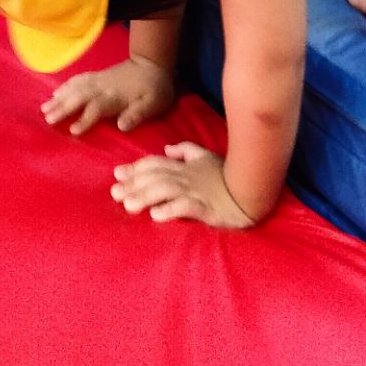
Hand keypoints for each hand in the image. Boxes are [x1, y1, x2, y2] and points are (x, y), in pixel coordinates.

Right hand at [43, 57, 175, 135]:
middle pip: (79, 97)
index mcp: (117, 96)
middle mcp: (103, 87)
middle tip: (47, 119)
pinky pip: (77, 80)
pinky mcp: (97, 76)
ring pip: (75, 88)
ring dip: (59, 98)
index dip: (85, 119)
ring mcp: (98, 80)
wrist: (153, 63)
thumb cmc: (155, 88)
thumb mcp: (154, 103)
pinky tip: (55, 93)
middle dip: (63, 108)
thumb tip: (121, 126)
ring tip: (44, 109)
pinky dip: (65, 86)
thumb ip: (138, 114)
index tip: (72, 131)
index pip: (97, 108)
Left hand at [111, 144, 254, 228]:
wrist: (251, 190)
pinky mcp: (207, 207)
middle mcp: (186, 177)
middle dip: (133, 185)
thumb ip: (186, 150)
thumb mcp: (205, 156)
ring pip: (166, 191)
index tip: (117, 174)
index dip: (135, 168)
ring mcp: (196, 191)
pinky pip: (186, 207)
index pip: (155, 164)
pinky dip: (170, 210)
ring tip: (129, 206)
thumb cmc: (227, 174)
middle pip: (155, 177)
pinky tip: (156, 216)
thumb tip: (167, 149)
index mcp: (184, 166)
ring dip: (145, 197)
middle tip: (114, 193)